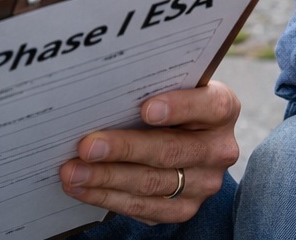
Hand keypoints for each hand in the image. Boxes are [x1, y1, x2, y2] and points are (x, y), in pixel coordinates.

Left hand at [59, 80, 240, 223]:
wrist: (186, 138)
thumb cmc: (170, 102)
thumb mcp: (173, 87)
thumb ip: (153, 86)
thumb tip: (103, 91)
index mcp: (222, 109)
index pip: (210, 106)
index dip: (179, 107)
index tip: (145, 109)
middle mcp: (219, 149)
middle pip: (171, 150)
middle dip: (124, 149)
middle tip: (86, 146)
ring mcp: (204, 183)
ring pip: (152, 183)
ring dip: (106, 178)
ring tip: (72, 172)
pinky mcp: (183, 208)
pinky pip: (142, 207)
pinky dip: (107, 197)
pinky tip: (82, 188)